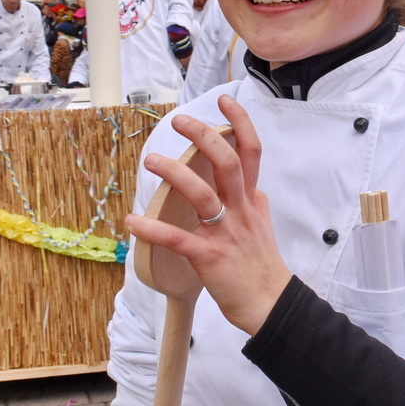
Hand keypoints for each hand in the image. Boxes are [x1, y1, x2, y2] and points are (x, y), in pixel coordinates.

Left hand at [124, 96, 289, 334]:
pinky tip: (133, 221)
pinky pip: (178, 239)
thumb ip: (257, 204)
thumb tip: (255, 189)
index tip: (225, 100)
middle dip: (205, 137)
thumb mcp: (264, 227)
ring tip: (151, 161)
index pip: (251, 152)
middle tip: (180, 121)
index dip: (240, 123)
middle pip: (227, 163)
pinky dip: (154, 229)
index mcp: (251, 201)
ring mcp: (225, 233)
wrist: (271, 305)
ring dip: (175, 175)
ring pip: (203, 194)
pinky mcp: (209, 257)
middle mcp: (240, 211)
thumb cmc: (264, 267)